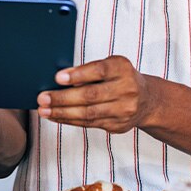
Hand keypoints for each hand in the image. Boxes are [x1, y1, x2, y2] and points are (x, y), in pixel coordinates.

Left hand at [38, 55, 156, 132]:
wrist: (147, 100)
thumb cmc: (121, 78)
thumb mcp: (111, 65)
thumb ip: (90, 70)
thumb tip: (61, 78)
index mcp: (123, 69)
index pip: (99, 71)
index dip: (78, 75)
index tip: (57, 78)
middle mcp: (126, 89)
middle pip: (91, 95)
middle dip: (63, 98)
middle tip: (42, 98)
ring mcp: (123, 110)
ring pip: (88, 113)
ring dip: (62, 113)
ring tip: (44, 110)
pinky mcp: (117, 125)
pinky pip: (89, 124)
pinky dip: (70, 120)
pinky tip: (56, 116)